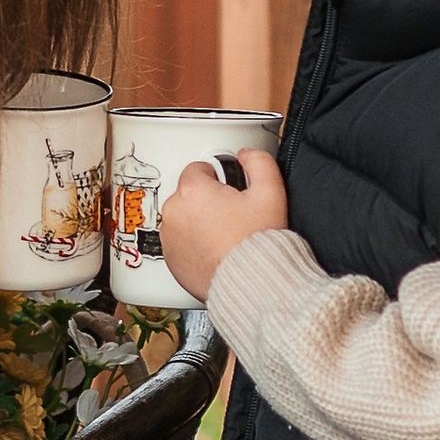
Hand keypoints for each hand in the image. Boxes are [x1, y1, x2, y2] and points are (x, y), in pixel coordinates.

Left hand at [156, 148, 289, 298]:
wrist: (250, 284)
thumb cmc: (257, 243)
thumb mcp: (270, 193)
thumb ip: (259, 162)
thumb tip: (247, 155)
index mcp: (192, 191)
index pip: (198, 168)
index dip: (219, 177)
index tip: (231, 191)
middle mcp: (174, 212)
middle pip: (190, 194)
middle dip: (208, 200)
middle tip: (232, 216)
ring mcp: (169, 238)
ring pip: (184, 218)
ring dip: (199, 221)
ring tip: (224, 235)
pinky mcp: (170, 260)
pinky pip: (180, 241)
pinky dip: (193, 243)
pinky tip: (215, 250)